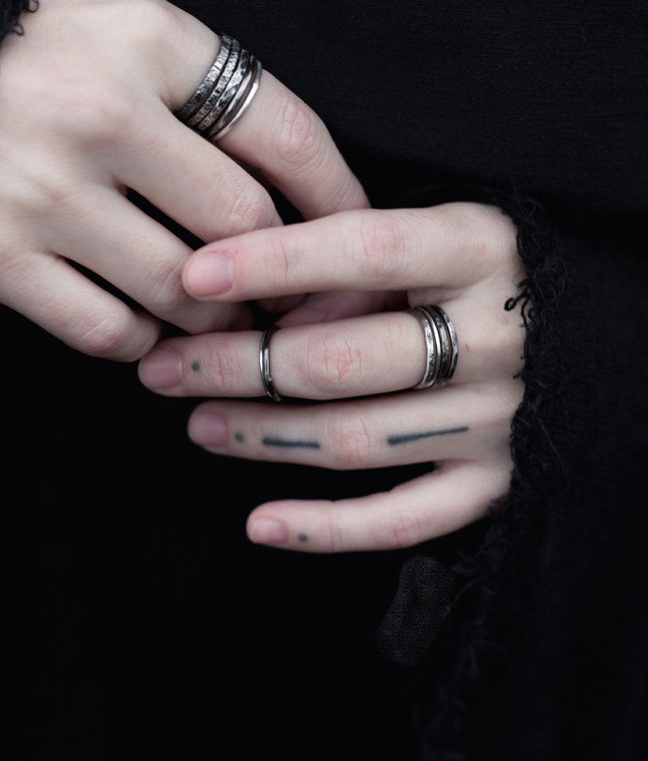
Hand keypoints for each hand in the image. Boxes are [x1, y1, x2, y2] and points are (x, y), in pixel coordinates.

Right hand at [0, 0, 366, 358]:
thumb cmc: (34, 51)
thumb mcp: (126, 27)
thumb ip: (209, 89)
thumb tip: (300, 191)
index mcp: (147, 41)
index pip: (286, 133)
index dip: (339, 196)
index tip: (358, 233)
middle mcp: (98, 112)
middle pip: (243, 226)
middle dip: (284, 275)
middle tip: (293, 294)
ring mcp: (38, 188)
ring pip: (180, 291)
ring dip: (214, 316)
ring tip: (219, 311)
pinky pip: (104, 331)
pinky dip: (142, 342)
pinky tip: (145, 324)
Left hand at [138, 202, 525, 549]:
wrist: (600, 338)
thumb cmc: (489, 273)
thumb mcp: (440, 231)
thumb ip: (360, 260)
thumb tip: (271, 310)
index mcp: (479, 250)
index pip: (361, 250)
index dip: (271, 261)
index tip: (192, 273)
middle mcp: (495, 336)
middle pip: (338, 361)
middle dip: (234, 366)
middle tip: (161, 366)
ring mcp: (498, 418)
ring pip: (354, 440)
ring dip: (260, 437)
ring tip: (196, 423)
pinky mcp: (497, 482)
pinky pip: (404, 519)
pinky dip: (326, 530)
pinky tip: (259, 523)